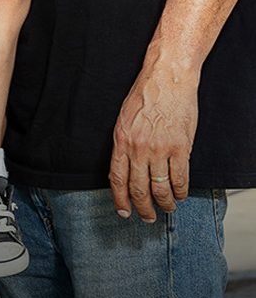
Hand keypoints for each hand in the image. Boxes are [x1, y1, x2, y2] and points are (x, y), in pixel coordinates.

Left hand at [110, 59, 196, 222]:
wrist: (166, 79)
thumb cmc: (145, 96)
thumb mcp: (124, 119)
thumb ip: (124, 143)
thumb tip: (125, 167)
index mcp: (120, 140)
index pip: (117, 178)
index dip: (120, 199)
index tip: (124, 212)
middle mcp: (138, 147)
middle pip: (138, 188)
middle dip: (143, 208)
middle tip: (148, 218)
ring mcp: (159, 149)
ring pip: (160, 188)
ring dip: (165, 203)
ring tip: (168, 208)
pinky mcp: (180, 147)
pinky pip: (180, 178)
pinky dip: (181, 191)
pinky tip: (181, 195)